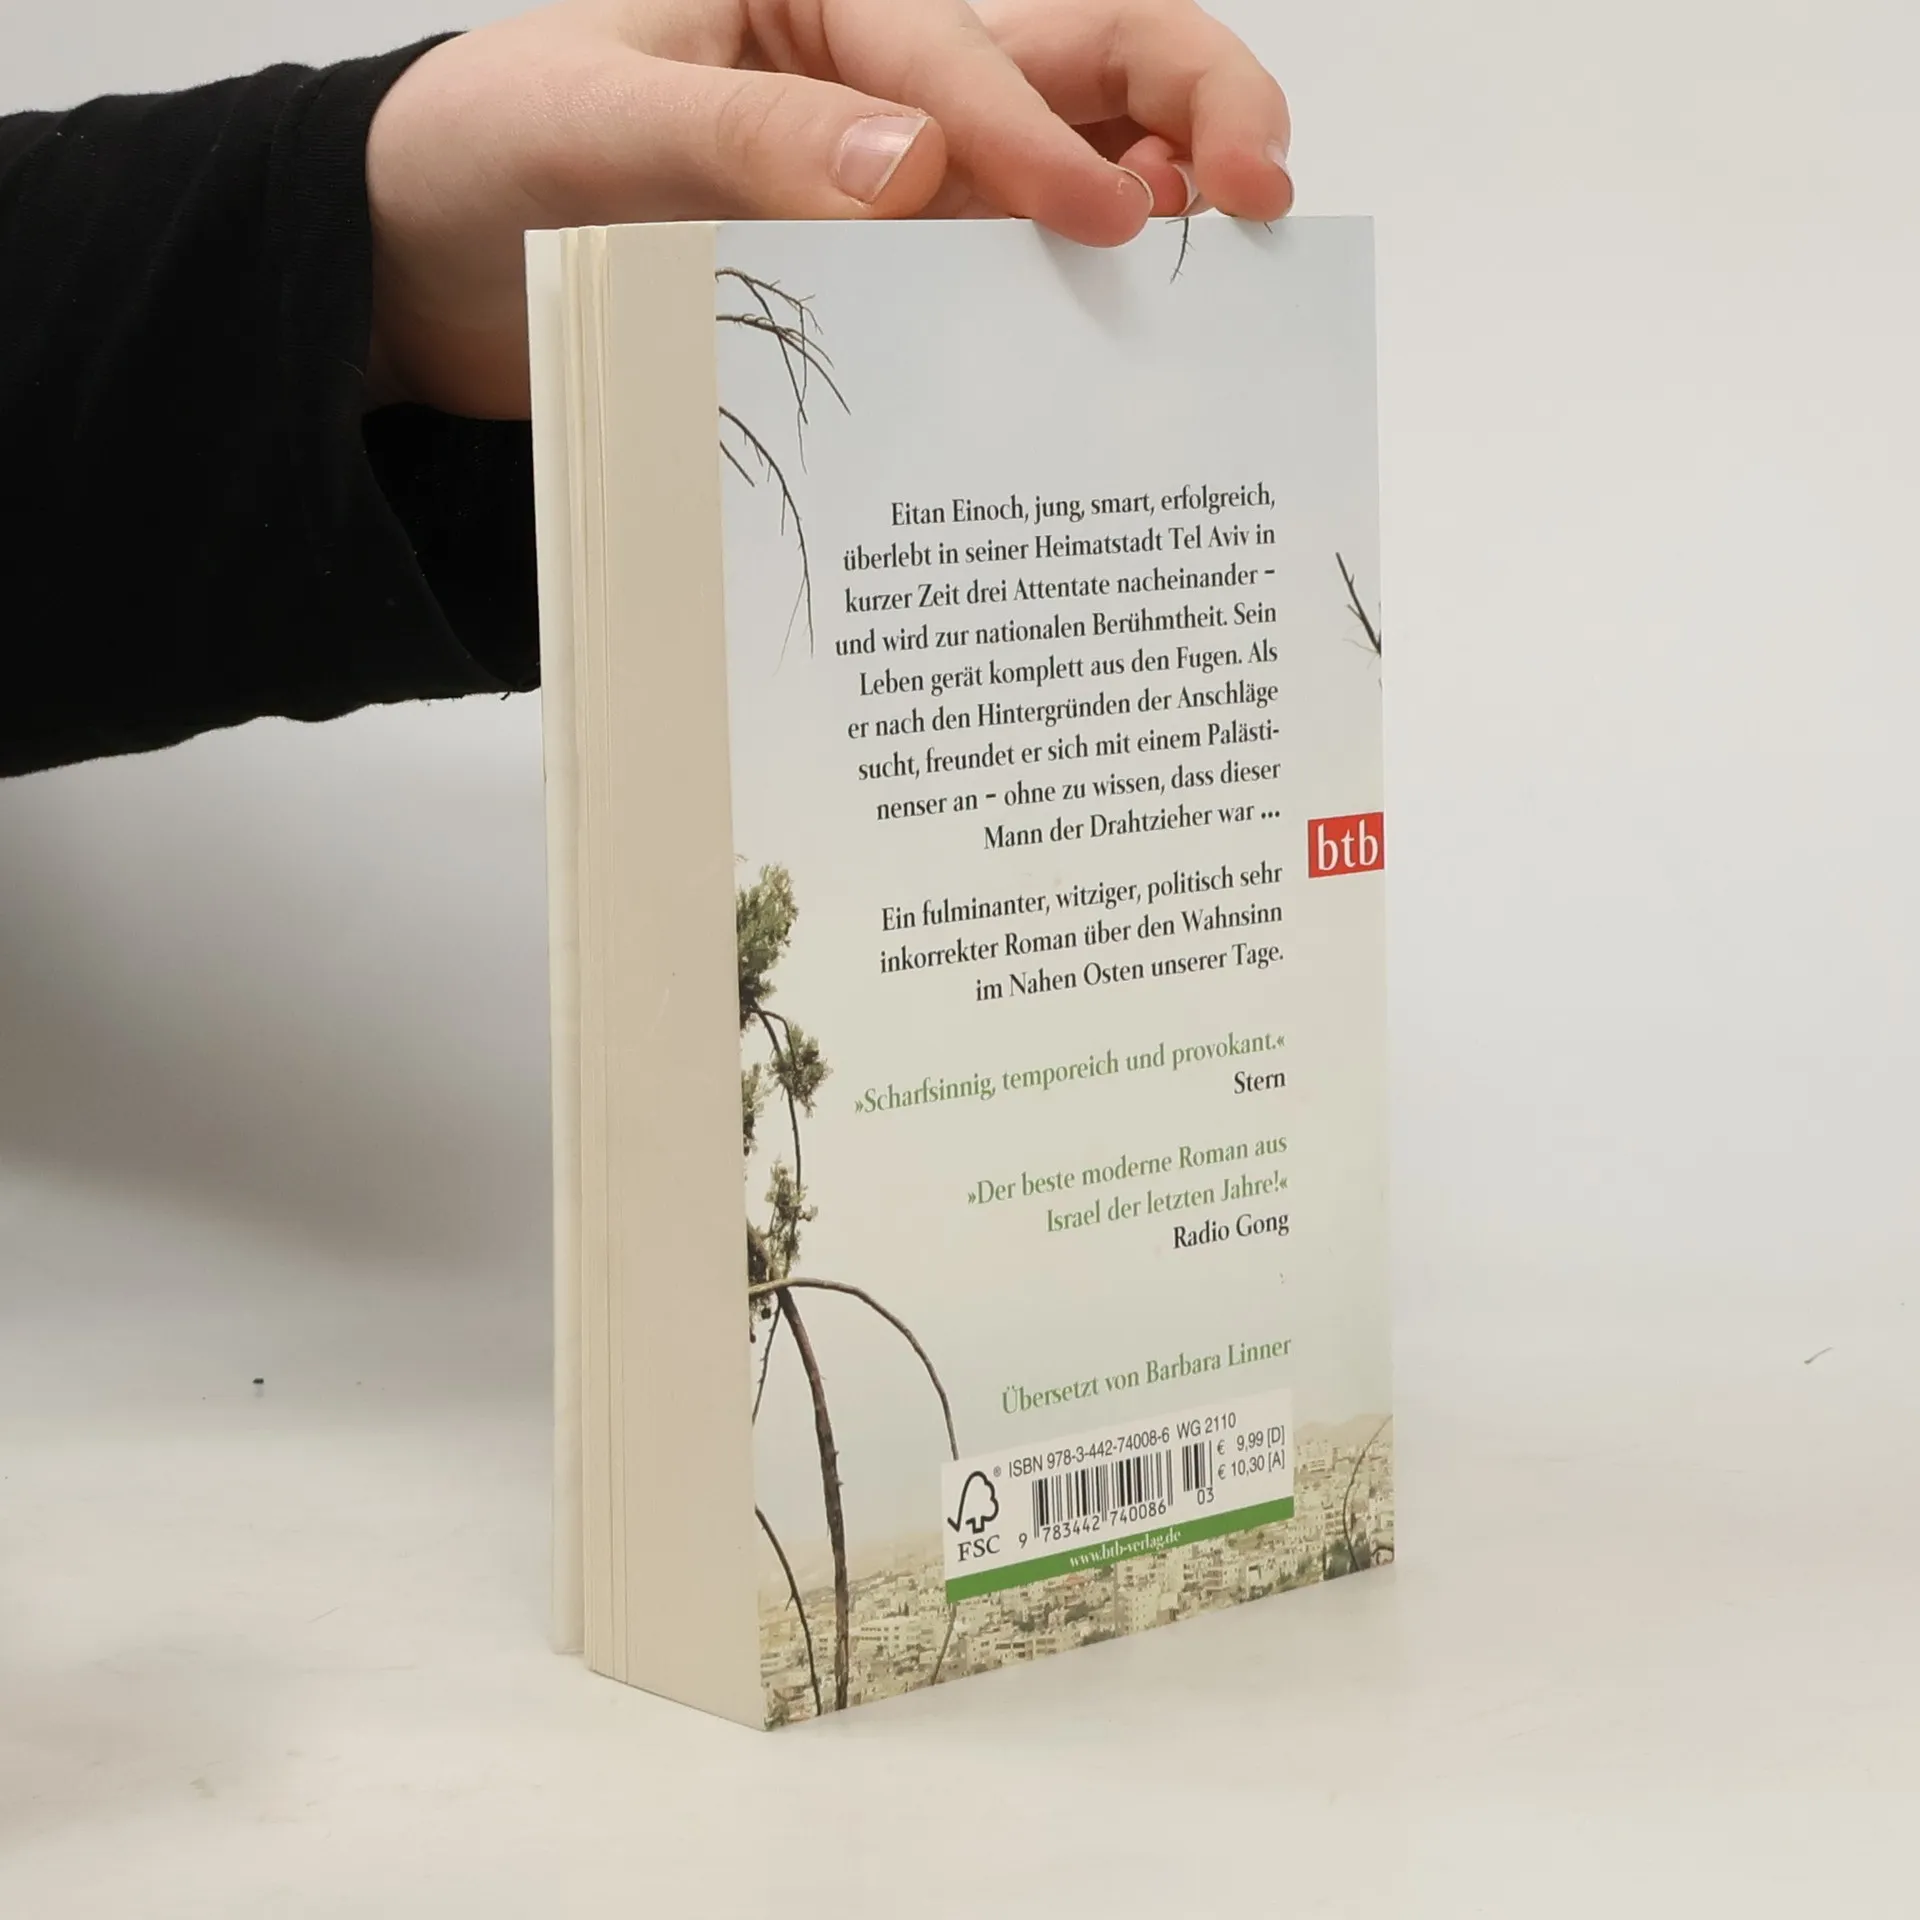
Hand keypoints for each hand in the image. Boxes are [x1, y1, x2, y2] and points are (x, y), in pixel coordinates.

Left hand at [365, 0, 1292, 418]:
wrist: (427, 273)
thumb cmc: (485, 153)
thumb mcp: (590, 124)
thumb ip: (746, 142)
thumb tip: (917, 169)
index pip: (965, 48)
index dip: (1040, 136)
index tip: (1109, 223)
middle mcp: (881, 72)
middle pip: (1081, 56)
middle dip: (1185, 108)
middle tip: (1258, 192)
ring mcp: (899, 180)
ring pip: (1071, 166)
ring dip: (1157, 209)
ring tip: (1224, 278)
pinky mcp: (888, 277)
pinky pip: (1002, 281)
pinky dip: (1073, 310)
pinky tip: (1121, 354)